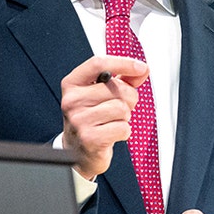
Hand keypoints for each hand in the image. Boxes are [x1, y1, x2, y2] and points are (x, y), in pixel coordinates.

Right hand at [60, 55, 149, 178]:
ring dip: (125, 116)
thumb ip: (123, 79)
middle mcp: (72, 100)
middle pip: (118, 88)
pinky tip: (111, 133)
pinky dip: (124, 131)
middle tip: (118, 108)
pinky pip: (123, 127)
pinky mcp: (89, 138)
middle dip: (129, 98)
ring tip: (112, 121)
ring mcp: (79, 120)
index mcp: (72, 84)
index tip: (142, 67)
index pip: (98, 63)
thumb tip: (141, 70)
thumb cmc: (92, 118)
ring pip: (122, 108)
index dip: (123, 63)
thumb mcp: (102, 94)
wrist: (78, 150)